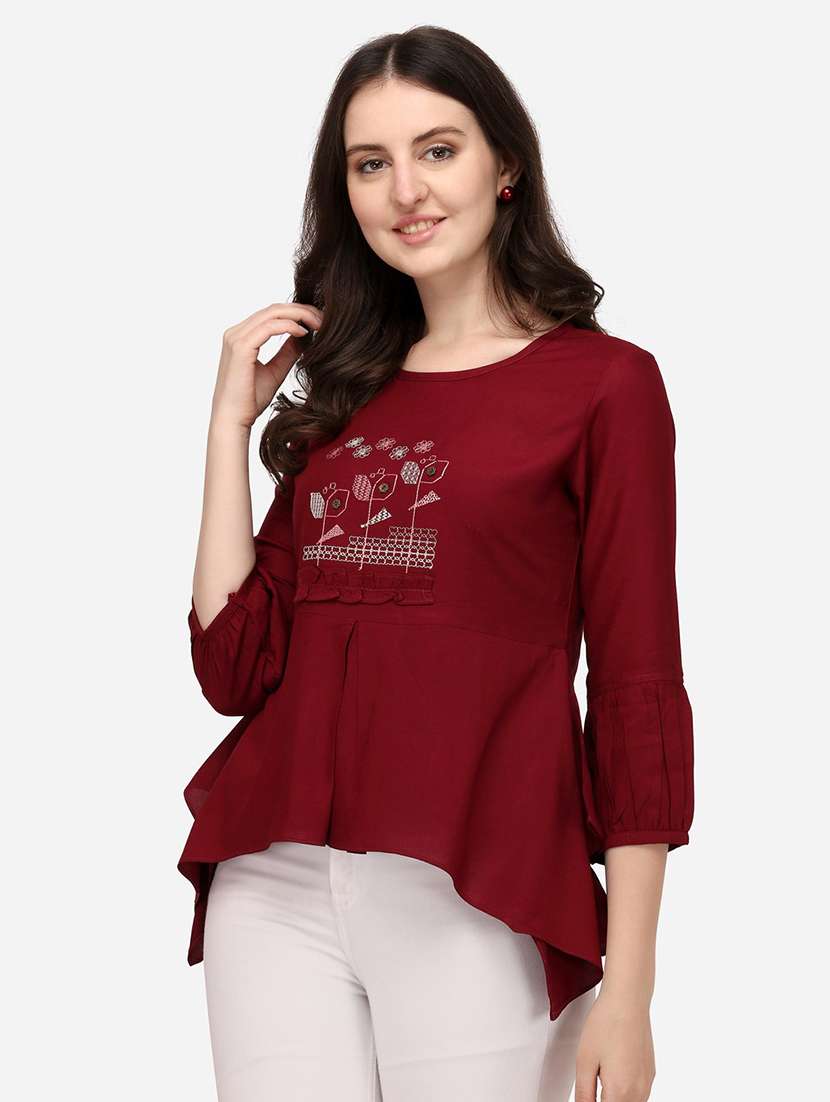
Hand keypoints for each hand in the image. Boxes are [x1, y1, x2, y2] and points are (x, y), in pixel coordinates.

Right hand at [210, 301, 323, 429]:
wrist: (233, 419)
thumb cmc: (249, 400)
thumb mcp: (275, 371)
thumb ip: (288, 352)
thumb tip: (305, 335)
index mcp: (241, 337)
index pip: (272, 314)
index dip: (297, 313)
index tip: (319, 322)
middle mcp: (236, 333)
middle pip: (274, 309)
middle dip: (302, 310)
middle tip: (324, 318)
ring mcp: (236, 338)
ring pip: (273, 313)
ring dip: (299, 315)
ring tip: (319, 324)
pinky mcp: (240, 347)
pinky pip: (269, 327)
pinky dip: (289, 326)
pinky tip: (304, 333)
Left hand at [574, 990, 655, 1100]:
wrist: (628, 1000)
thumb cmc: (606, 1023)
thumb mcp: (584, 1061)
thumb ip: (583, 1094)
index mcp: (620, 1092)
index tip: (587, 1095)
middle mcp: (638, 1092)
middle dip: (604, 1100)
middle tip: (592, 1085)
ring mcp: (647, 1083)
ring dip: (615, 1099)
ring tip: (601, 1079)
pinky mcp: (650, 1074)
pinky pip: (638, 1095)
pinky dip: (625, 1093)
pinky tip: (613, 1075)